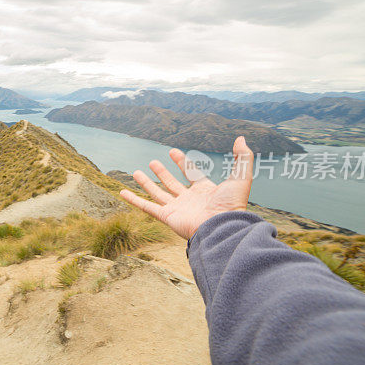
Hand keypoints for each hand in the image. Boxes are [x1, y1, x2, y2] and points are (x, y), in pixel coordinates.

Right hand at [120, 136, 253, 238]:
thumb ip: (243, 157)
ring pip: (157, 193)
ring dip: (146, 183)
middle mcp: (189, 200)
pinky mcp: (166, 216)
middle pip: (172, 184)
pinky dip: (133, 200)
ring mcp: (177, 208)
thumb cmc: (232, 204)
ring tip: (136, 171)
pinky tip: (122, 192)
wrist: (222, 227)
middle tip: (153, 162)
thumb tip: (240, 138)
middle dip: (162, 173)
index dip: (182, 162)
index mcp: (205, 191)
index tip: (173, 151)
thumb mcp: (241, 176)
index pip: (191, 174)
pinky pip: (146, 207)